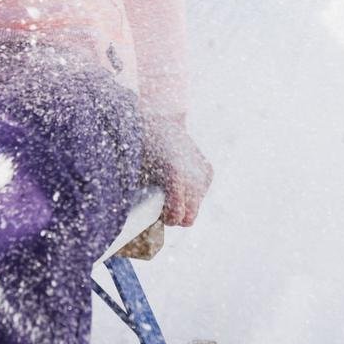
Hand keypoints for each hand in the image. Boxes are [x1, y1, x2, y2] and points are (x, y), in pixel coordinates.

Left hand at [139, 111, 212, 228]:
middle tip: (160, 205)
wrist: (159, 119)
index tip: (155, 214)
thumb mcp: (135, 172)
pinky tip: (179, 181)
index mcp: (175, 176)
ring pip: (196, 206)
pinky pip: (200, 192)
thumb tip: (135, 223)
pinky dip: (191, 191)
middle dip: (175, 216)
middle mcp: (193, 176)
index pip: (176, 218)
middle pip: (189, 218)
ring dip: (184, 203)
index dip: (164, 220)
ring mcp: (203, 173)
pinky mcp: (208, 170)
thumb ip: (139, 197)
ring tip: (168, 189)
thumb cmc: (140, 147)